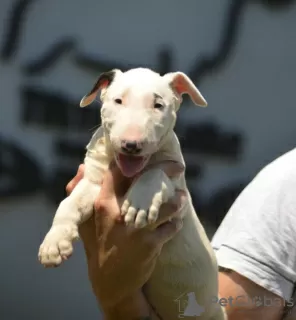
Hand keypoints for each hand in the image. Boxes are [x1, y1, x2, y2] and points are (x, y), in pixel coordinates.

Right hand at [66, 161, 185, 311]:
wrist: (110, 282)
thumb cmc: (98, 245)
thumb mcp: (84, 220)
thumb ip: (79, 192)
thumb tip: (82, 167)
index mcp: (104, 205)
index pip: (119, 172)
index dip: (135, 161)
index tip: (149, 156)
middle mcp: (121, 214)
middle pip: (148, 184)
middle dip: (166, 172)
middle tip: (178, 167)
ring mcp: (137, 229)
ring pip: (166, 206)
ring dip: (177, 200)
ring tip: (182, 197)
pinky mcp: (151, 244)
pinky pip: (172, 226)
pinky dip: (176, 222)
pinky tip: (176, 221)